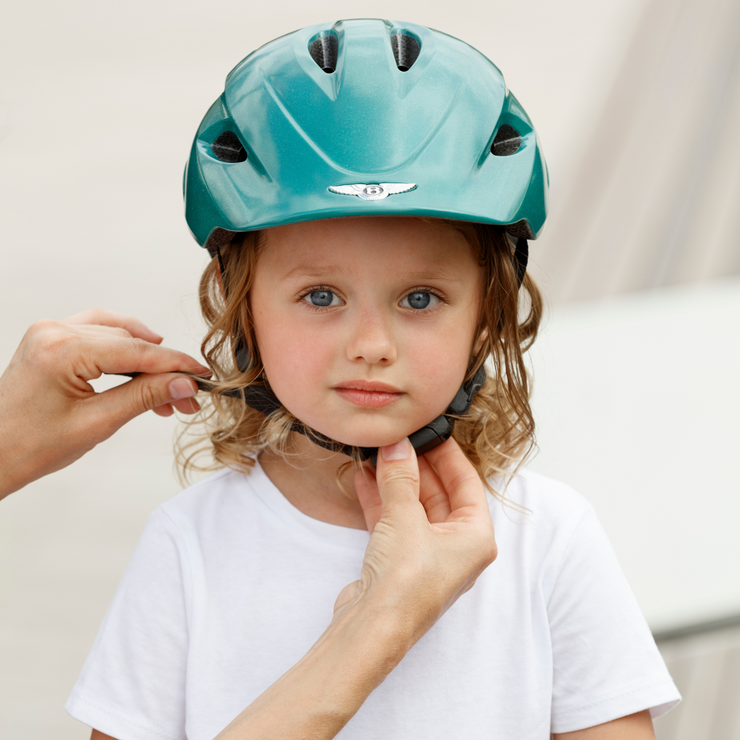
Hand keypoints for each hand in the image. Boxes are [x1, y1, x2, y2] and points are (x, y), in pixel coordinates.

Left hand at [0, 308, 210, 498]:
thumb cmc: (29, 446)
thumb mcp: (97, 424)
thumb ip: (145, 397)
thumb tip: (184, 384)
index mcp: (63, 350)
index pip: (136, 352)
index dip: (176, 365)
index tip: (202, 376)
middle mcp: (54, 331)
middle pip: (129, 342)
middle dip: (163, 369)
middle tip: (188, 396)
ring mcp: (49, 331)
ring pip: (116, 333)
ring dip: (145, 358)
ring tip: (167, 389)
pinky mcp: (49, 338)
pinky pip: (96, 330)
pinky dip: (122, 346)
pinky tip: (139, 362)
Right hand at [333, 436, 496, 646]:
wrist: (371, 629)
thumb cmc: (404, 583)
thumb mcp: (405, 518)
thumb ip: (401, 478)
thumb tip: (398, 446)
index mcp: (475, 538)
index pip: (467, 484)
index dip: (449, 456)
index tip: (433, 433)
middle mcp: (456, 548)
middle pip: (439, 494)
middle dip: (417, 466)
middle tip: (399, 441)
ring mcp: (427, 556)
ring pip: (414, 507)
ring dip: (395, 481)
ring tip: (378, 453)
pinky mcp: (400, 563)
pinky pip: (394, 522)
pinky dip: (380, 501)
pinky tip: (364, 478)